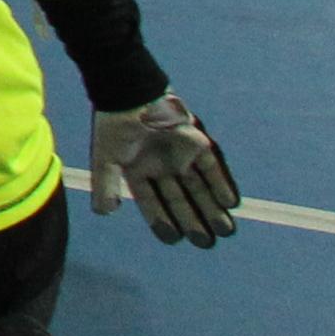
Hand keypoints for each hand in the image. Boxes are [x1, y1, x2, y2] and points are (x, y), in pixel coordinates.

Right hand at [90, 96, 238, 244]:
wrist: (133, 92)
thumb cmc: (116, 126)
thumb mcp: (105, 157)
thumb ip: (105, 185)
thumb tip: (104, 212)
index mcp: (138, 171)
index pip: (152, 203)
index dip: (162, 221)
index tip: (174, 239)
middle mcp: (161, 167)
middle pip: (180, 200)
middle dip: (193, 222)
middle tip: (206, 243)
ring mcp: (180, 156)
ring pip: (199, 188)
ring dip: (212, 209)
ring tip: (225, 231)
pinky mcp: (196, 144)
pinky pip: (212, 168)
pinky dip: (221, 185)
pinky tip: (230, 203)